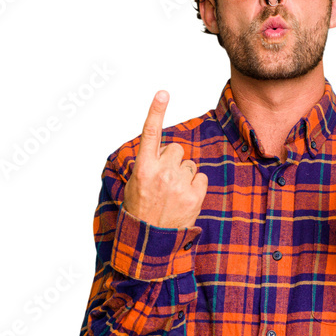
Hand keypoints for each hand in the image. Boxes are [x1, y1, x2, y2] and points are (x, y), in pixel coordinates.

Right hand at [123, 90, 207, 229]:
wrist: (149, 242)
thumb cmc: (140, 211)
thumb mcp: (134, 184)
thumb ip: (149, 163)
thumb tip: (166, 150)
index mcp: (143, 168)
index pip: (150, 133)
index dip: (156, 111)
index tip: (163, 93)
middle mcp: (161, 173)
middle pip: (177, 149)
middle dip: (173, 160)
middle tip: (164, 180)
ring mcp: (179, 185)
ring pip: (190, 164)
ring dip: (184, 175)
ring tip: (172, 194)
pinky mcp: (194, 196)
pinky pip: (200, 178)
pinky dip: (195, 186)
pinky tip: (184, 200)